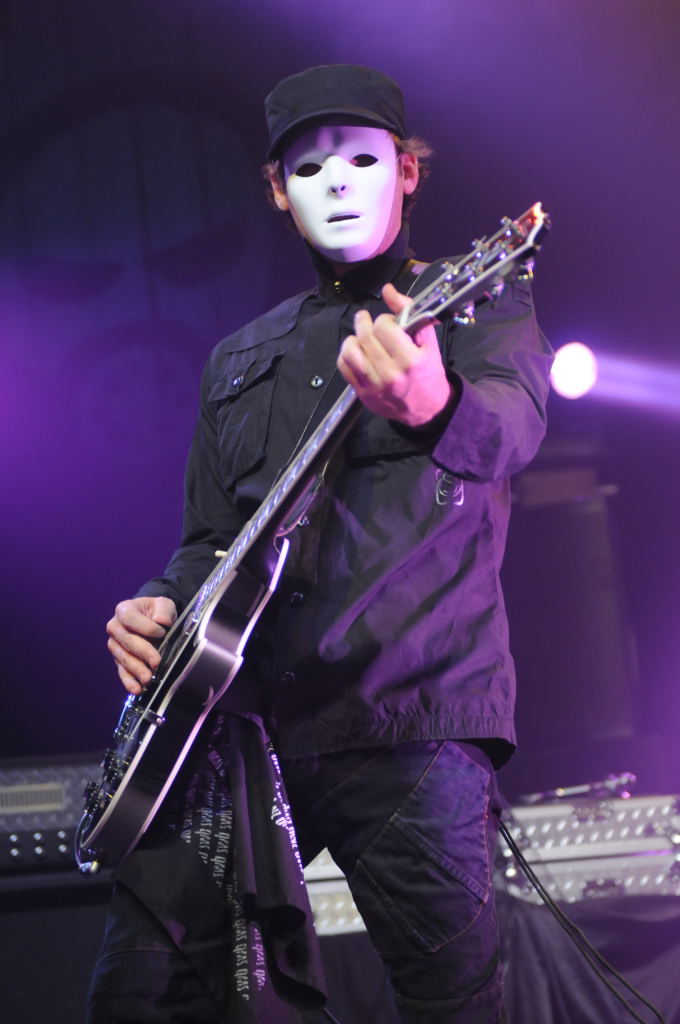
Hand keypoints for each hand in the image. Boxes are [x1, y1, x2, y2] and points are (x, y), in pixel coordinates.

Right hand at [106, 596, 176, 694]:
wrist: (153, 620)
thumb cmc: (156, 611)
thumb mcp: (163, 604)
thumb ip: (163, 610)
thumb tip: (162, 621)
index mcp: (124, 610)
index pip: (129, 618)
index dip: (144, 626)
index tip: (161, 633)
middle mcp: (115, 628)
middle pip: (126, 641)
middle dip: (142, 652)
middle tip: (156, 662)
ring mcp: (115, 645)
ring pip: (123, 658)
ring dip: (136, 669)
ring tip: (148, 679)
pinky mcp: (119, 660)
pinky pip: (121, 671)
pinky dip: (129, 681)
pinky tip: (137, 689)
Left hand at [337, 282, 453, 427]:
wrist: (427, 408)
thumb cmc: (428, 372)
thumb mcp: (428, 342)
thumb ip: (410, 313)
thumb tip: (388, 290)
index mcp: (410, 360)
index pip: (384, 327)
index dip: (385, 320)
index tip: (391, 325)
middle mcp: (390, 374)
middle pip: (366, 336)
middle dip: (365, 323)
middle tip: (368, 321)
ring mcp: (374, 386)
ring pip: (350, 352)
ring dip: (353, 338)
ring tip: (360, 336)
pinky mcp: (362, 393)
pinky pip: (344, 367)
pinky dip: (346, 355)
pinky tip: (356, 351)